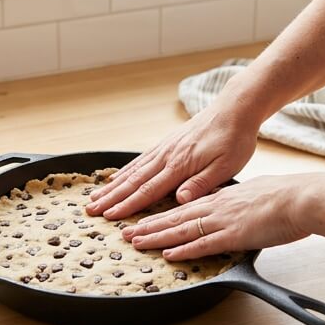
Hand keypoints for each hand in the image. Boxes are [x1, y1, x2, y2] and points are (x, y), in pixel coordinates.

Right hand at [86, 103, 259, 219]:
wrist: (234, 109)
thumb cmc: (234, 139)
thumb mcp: (226, 166)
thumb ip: (201, 184)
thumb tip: (180, 200)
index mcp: (180, 165)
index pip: (149, 190)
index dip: (128, 205)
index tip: (110, 216)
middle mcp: (167, 156)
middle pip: (134, 181)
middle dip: (111, 197)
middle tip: (90, 209)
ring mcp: (165, 148)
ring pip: (133, 170)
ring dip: (113, 185)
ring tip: (95, 196)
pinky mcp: (167, 142)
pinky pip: (141, 159)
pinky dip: (125, 170)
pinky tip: (117, 177)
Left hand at [121, 173, 324, 259]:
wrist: (301, 198)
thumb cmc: (285, 196)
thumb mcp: (255, 193)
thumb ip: (239, 201)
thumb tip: (233, 207)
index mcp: (222, 196)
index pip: (184, 207)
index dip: (161, 214)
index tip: (143, 219)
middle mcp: (216, 207)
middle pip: (175, 217)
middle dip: (149, 225)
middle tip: (126, 232)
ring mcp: (223, 220)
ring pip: (182, 229)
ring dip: (157, 236)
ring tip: (135, 242)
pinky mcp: (233, 235)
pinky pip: (203, 244)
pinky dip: (183, 249)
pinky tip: (168, 254)